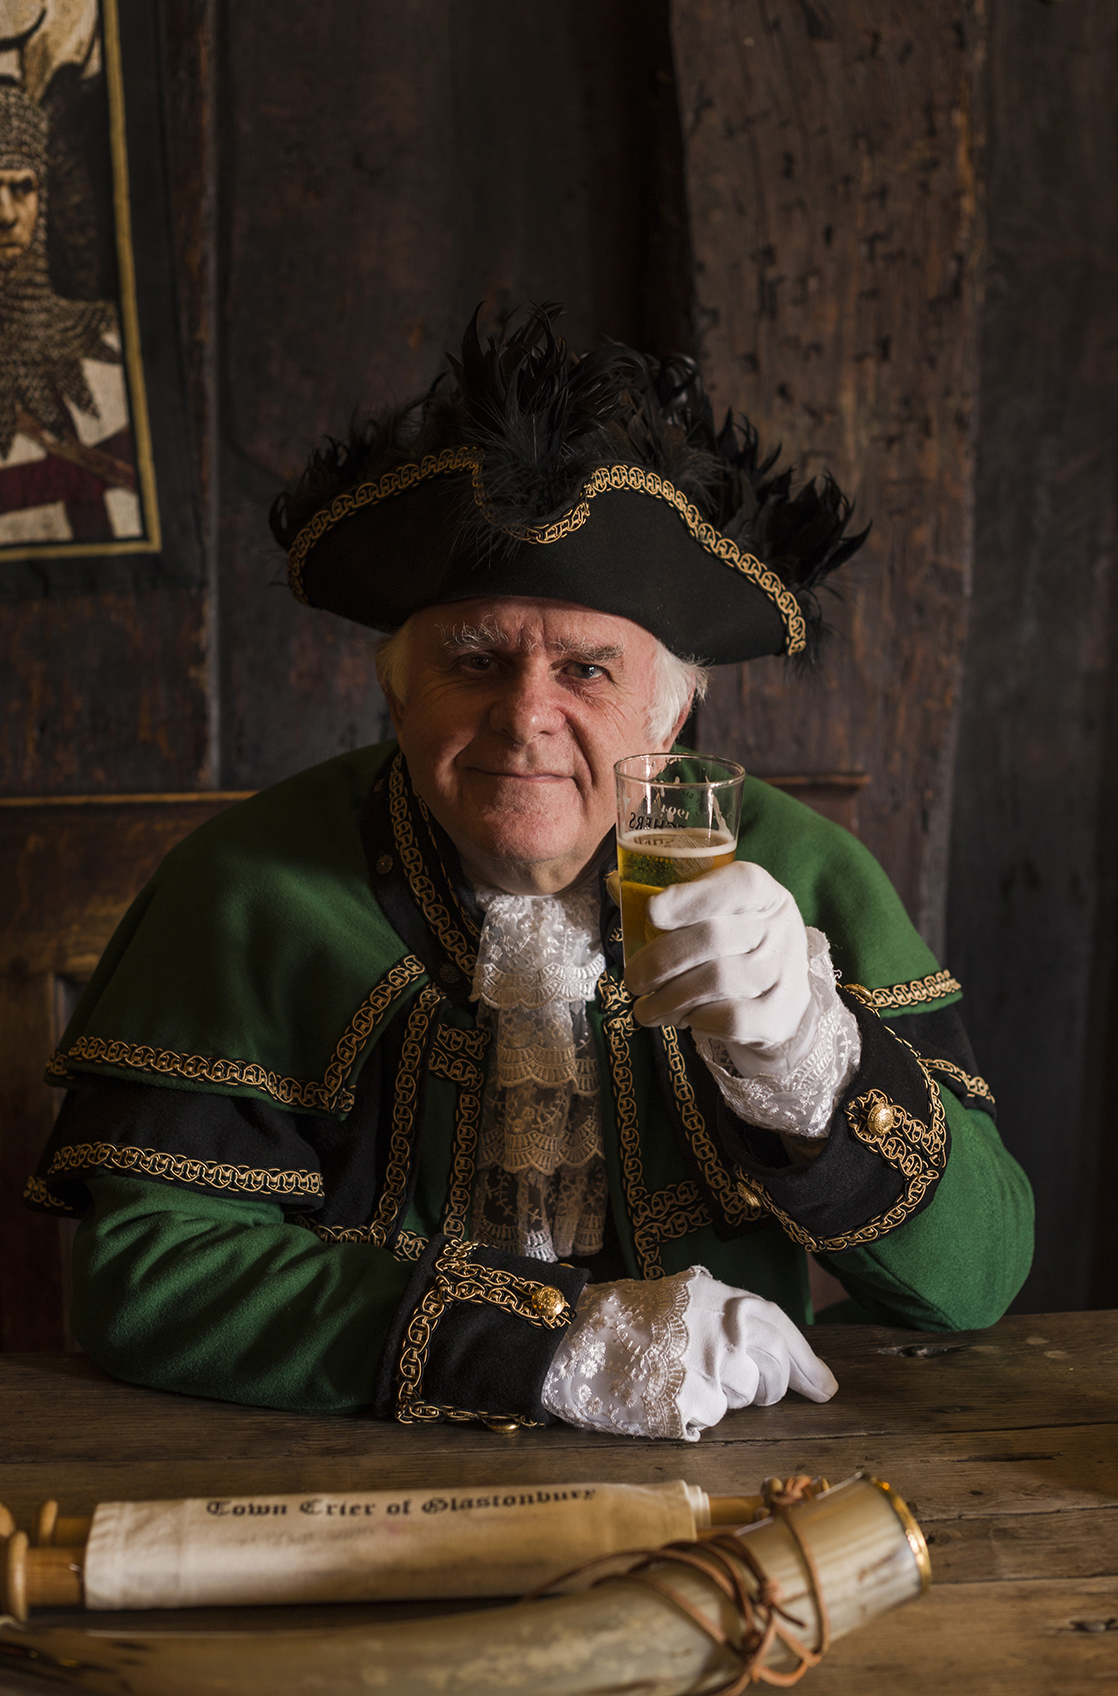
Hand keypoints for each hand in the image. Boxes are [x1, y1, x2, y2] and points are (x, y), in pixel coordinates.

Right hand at [541, 1267, 837, 1441]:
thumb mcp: (677, 1296)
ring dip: (723, 1397)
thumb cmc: (619, 1317)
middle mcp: (719, 1334)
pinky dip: (694, 1414)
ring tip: (680, 1376)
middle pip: (772, 1376)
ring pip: (740, 1402)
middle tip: (739, 1384)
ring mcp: (704, 1374)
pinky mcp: (686, 1409)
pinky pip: (708, 1421)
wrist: (567, 1341)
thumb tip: (773, 1351)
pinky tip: (665, 1395)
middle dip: (767, 1387)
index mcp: (718, 1299)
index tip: (825, 1388)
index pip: (780, 1332)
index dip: (808, 1363)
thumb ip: (724, 1316)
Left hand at [625, 861, 816, 1065]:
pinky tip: (683, 1020)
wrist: (783, 1004)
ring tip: (646, 1009)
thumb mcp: (717, 916)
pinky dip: (697, 1020)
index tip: (652, 912)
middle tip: (633, 980)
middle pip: (712, 937)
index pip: (738, 884)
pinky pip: (729, 1018)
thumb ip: (672, 901)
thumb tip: (613, 884)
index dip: (692, 897)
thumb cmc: (736, 949)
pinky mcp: (780, 1015)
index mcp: (763, 893)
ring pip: (715, 980)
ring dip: (668, 998)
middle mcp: (780, 928)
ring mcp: (784, 973)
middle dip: (660, 960)